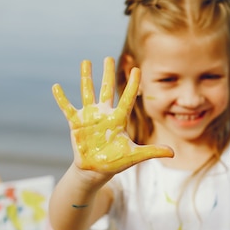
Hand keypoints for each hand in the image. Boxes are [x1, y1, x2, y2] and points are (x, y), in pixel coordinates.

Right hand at [52, 57, 172, 173]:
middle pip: (107, 89)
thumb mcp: (135, 156)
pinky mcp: (76, 123)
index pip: (128, 98)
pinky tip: (56, 86)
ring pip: (88, 92)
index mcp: (119, 119)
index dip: (133, 85)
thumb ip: (152, 151)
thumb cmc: (116, 162)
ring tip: (85, 61)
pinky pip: (67, 108)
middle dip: (108, 74)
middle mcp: (104, 114)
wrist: (96, 170)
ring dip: (86, 77)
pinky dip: (61, 98)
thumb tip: (173, 153)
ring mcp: (90, 117)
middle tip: (109, 58)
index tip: (137, 69)